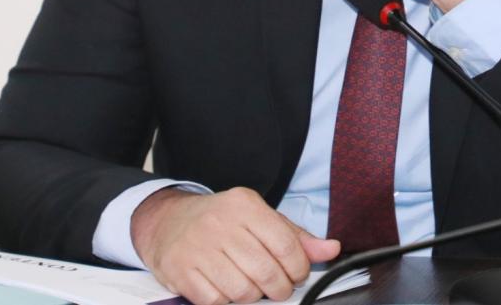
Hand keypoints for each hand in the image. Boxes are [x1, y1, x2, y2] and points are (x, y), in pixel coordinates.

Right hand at [131, 187, 339, 304]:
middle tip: (279, 288)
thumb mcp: (260, 217)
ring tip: (253, 287)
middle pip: (266, 272)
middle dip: (280, 288)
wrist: (169, 222)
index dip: (299, 267)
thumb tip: (332, 249)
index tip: (298, 274)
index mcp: (245, 206)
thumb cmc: (223, 221)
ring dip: (254, 297)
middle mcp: (221, 223)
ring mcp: (198, 248)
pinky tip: (228, 289)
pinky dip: (227, 301)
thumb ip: (296, 235)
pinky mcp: (180, 271)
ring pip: (243, 291)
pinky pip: (216, 301)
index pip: (286, 244)